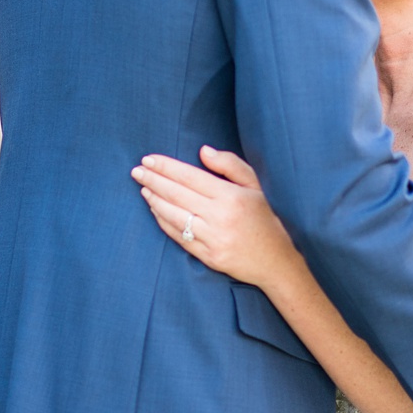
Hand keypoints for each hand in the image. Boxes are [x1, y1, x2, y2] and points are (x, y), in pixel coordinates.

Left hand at [133, 147, 303, 289]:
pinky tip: (156, 211)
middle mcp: (220, 217)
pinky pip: (179, 237)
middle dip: (153, 181)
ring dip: (155, 201)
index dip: (166, 167)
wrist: (276, 261)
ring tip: (144, 189)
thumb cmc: (265, 217)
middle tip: (137, 171)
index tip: (148, 159)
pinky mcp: (208, 257)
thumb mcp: (255, 185)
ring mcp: (213, 239)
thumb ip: (230, 165)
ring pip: (174, 216)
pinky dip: (164, 222)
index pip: (189, 177)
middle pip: (177, 195)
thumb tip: (203, 151)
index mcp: (231, 196)